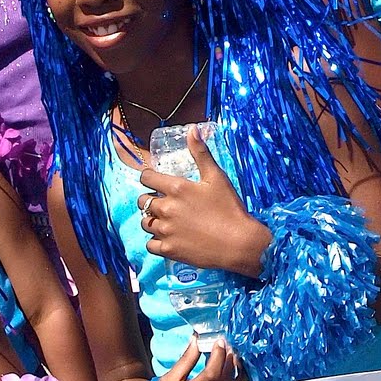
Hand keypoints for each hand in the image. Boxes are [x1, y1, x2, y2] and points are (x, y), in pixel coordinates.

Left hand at [139, 126, 270, 276]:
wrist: (238, 243)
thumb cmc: (229, 207)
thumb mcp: (216, 176)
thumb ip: (201, 153)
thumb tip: (192, 129)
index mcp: (176, 188)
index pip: (146, 178)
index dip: (148, 177)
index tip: (153, 180)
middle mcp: (166, 208)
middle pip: (142, 201)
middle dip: (150, 199)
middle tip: (165, 203)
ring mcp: (165, 231)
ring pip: (144, 223)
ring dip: (152, 220)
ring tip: (167, 221)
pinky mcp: (168, 250)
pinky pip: (149, 245)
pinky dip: (156, 241)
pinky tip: (168, 238)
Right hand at [151, 338, 241, 380]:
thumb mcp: (169, 380)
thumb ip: (185, 360)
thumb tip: (196, 340)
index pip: (212, 373)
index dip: (218, 354)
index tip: (218, 341)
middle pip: (227, 374)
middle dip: (228, 354)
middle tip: (224, 344)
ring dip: (236, 364)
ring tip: (229, 355)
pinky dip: (243, 377)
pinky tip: (236, 369)